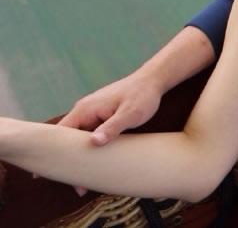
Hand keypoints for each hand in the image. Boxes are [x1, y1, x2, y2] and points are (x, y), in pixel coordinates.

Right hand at [55, 73, 162, 194]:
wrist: (153, 81)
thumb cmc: (142, 95)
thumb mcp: (130, 113)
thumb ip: (112, 127)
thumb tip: (94, 142)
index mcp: (85, 109)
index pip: (59, 135)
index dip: (54, 155)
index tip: (53, 174)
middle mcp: (84, 111)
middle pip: (68, 140)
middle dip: (70, 162)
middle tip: (78, 187)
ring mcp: (92, 114)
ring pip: (80, 140)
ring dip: (82, 157)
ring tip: (87, 181)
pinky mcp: (101, 118)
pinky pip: (90, 136)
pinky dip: (91, 150)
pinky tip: (98, 165)